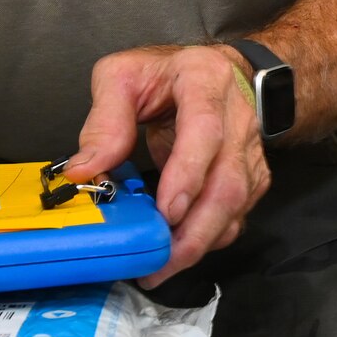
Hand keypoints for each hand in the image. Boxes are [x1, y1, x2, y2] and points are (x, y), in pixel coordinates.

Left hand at [67, 44, 270, 288]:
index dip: (188, 173)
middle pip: (229, 182)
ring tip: (161, 265)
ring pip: (237, 205)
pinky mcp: (251, 175)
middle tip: (158, 260)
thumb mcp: (122, 76)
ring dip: (200, 241)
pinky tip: (180, 251)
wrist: (219, 70)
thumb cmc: (166, 73)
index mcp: (205, 81)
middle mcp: (237, 117)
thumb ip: (104, 121)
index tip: (166, 210)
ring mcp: (249, 149)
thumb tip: (85, 171)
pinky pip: (237, 215)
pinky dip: (209, 239)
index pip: (206, 130)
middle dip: (195, 230)